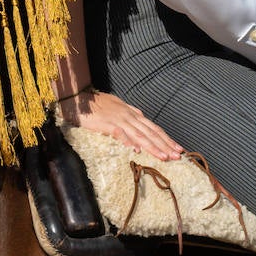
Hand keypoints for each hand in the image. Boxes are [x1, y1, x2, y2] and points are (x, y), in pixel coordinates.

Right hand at [54, 89, 183, 161]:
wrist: (78, 98)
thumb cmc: (96, 103)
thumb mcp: (117, 106)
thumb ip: (129, 112)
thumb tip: (141, 117)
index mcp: (133, 114)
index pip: (153, 128)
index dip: (166, 139)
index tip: (178, 149)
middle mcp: (129, 116)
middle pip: (150, 132)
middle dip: (165, 145)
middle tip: (178, 156)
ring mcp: (118, 119)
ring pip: (139, 134)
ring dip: (153, 146)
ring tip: (164, 157)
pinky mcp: (106, 124)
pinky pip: (120, 134)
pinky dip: (128, 142)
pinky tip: (136, 151)